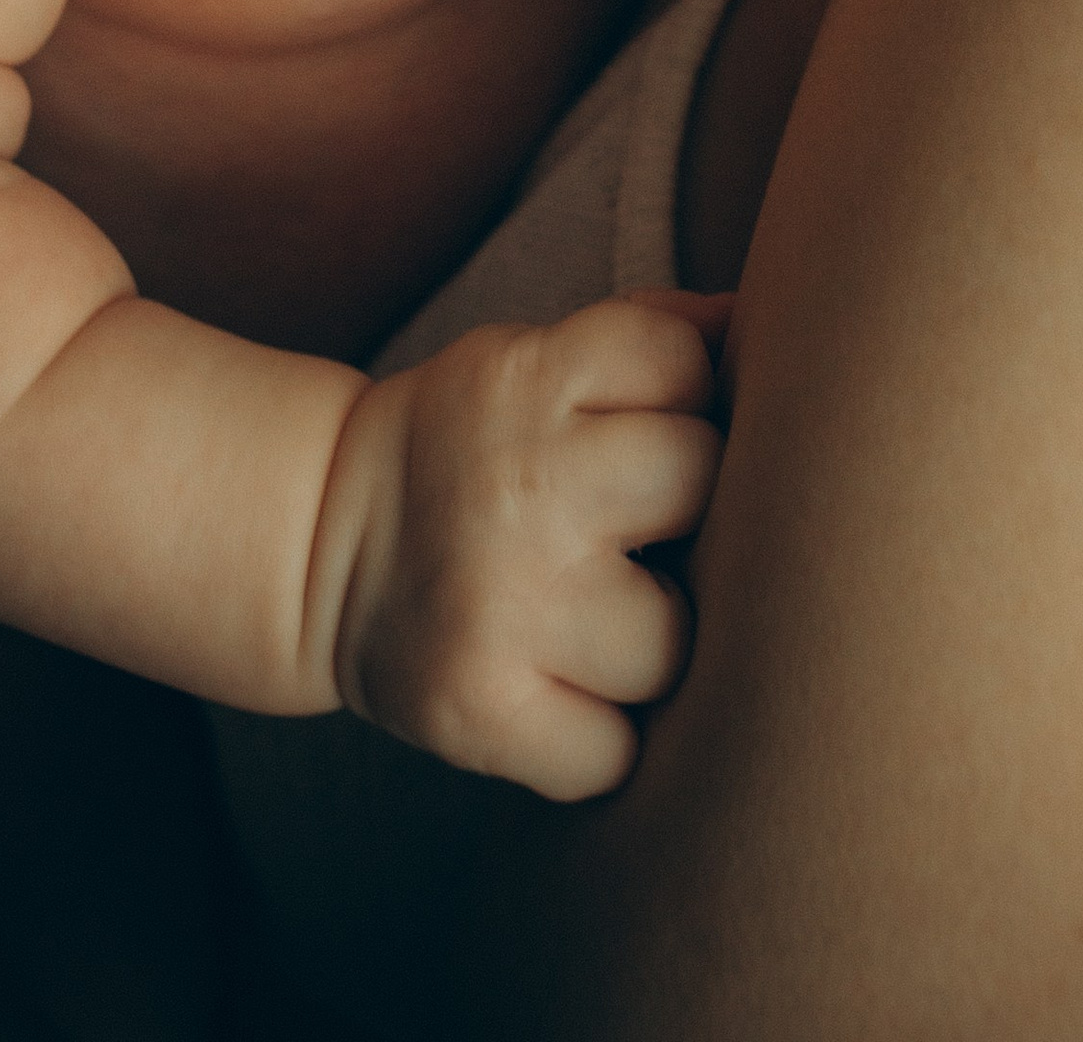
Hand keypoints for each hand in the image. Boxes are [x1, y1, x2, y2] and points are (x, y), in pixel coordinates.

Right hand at [312, 295, 729, 802]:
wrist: (318, 546)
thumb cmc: (472, 446)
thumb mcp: (536, 356)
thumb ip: (651, 338)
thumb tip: (764, 329)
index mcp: (529, 378)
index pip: (684, 361)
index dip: (689, 397)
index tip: (650, 423)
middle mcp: (520, 485)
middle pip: (698, 484)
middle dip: (687, 511)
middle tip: (639, 529)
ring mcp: (500, 605)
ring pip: (674, 642)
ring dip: (654, 641)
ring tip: (601, 618)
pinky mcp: (479, 712)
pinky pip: (615, 754)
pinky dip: (606, 739)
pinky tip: (568, 693)